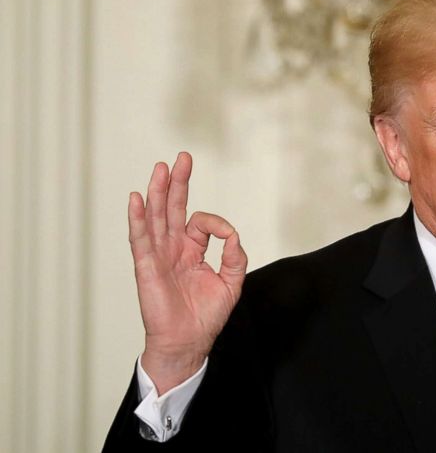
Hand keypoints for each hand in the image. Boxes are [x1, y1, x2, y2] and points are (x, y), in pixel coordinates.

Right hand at [128, 152, 247, 393]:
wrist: (188, 342)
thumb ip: (235, 257)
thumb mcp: (231, 282)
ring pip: (156, 217)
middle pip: (173, 209)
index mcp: (192, 250)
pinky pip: (140, 239)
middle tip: (182, 158)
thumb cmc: (206, 316)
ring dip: (158, 192)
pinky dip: (138, 218)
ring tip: (160, 168)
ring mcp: (158, 256)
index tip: (226, 235)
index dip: (216, 222)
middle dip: (178, 183)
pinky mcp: (147, 267)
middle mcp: (173, 248)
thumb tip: (233, 235)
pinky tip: (137, 199)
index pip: (201, 222)